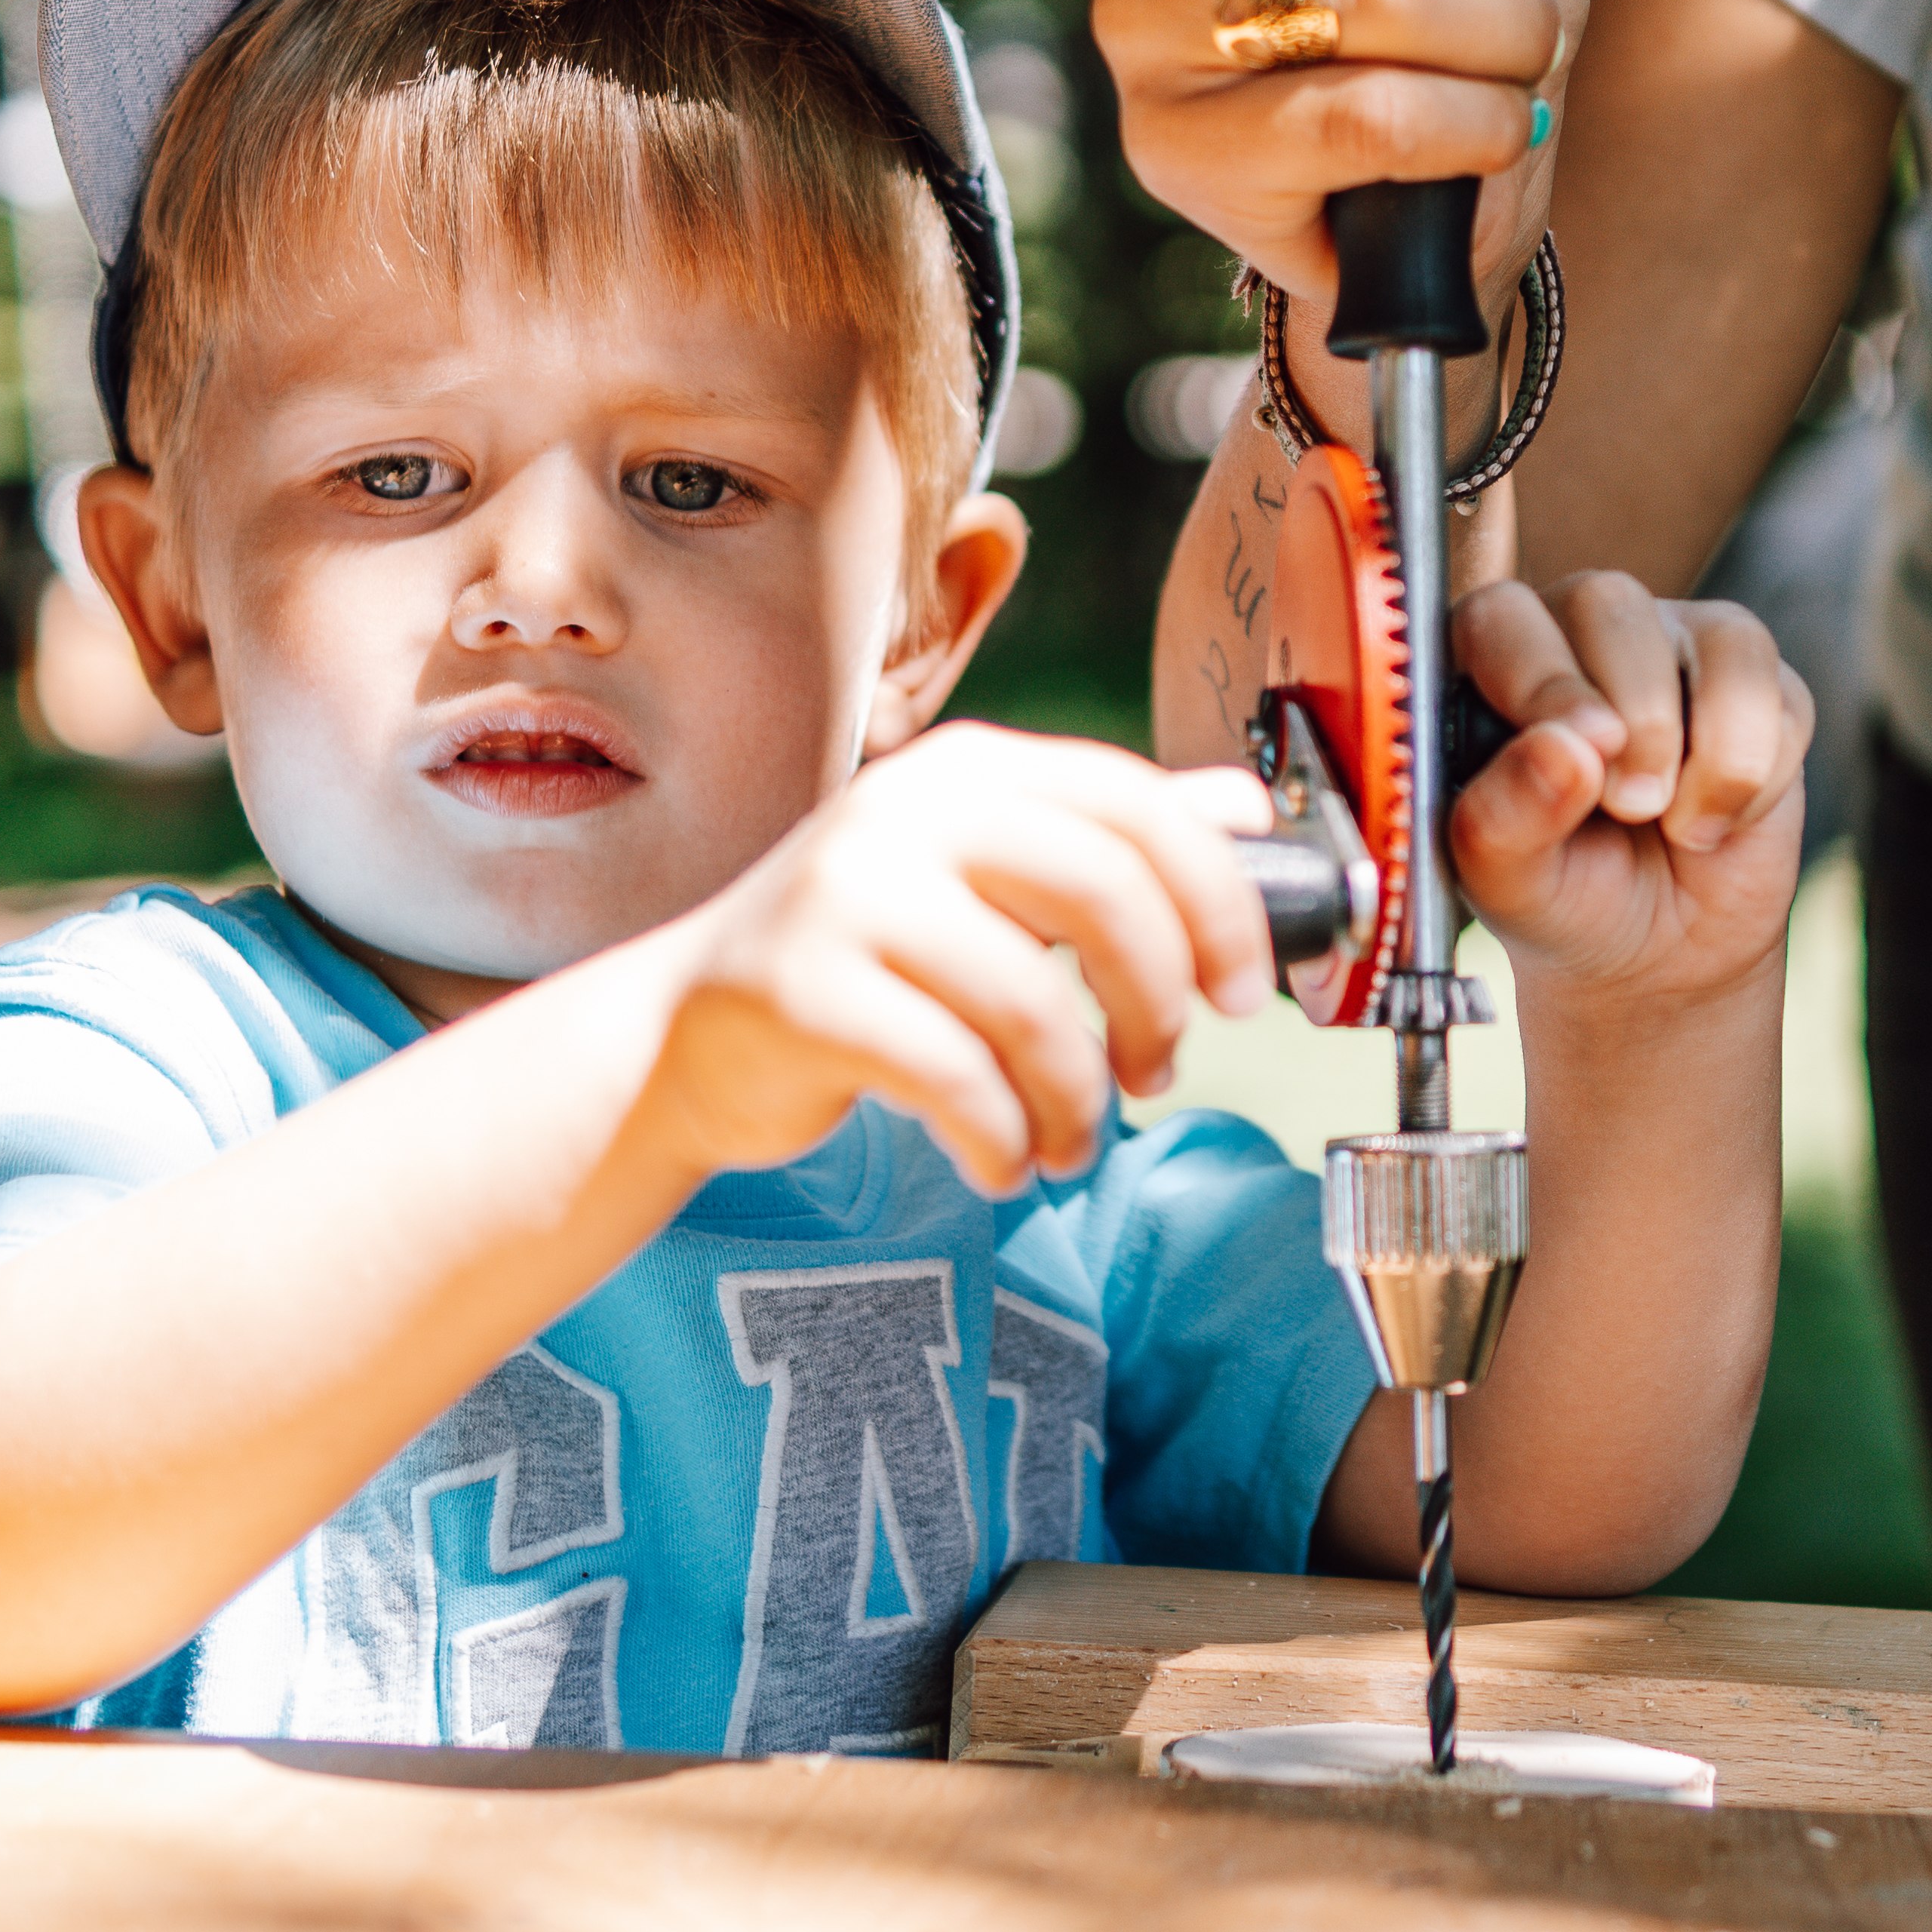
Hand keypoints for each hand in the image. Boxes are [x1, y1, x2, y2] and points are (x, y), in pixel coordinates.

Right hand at [645, 725, 1281, 1199]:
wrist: (686, 1036)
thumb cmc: (862, 963)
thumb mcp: (986, 882)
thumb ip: (1106, 843)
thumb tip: (1245, 808)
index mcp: (971, 772)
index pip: (1138, 806)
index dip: (1218, 901)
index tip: (1243, 991)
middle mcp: (908, 811)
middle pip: (1104, 893)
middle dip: (1158, 1006)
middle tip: (1158, 1073)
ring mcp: (846, 896)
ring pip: (1034, 1005)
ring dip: (1077, 1102)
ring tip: (1065, 1141)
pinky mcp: (803, 990)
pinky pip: (956, 1078)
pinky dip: (1003, 1140)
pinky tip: (1001, 1159)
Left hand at [1447, 574, 1813, 1002]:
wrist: (1655, 951)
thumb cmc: (1561, 898)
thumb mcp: (1508, 882)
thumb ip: (1506, 818)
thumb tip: (1564, 749)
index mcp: (1492, 665)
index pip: (1502, 614)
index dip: (1542, 678)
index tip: (1580, 757)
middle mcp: (1580, 633)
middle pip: (1612, 602)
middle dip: (1636, 717)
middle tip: (1630, 808)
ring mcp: (1675, 647)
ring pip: (1721, 636)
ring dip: (1713, 749)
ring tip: (1676, 825)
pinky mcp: (1756, 683)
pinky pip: (1780, 694)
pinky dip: (1756, 777)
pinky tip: (1717, 821)